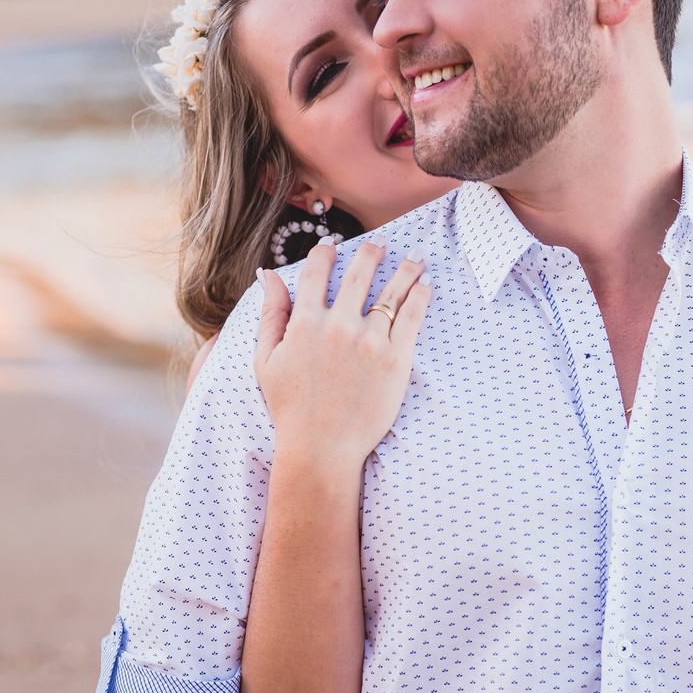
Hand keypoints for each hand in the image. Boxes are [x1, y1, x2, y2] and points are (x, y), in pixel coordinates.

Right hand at [255, 236, 432, 467]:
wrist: (322, 448)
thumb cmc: (290, 407)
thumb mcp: (266, 359)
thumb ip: (270, 313)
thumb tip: (268, 273)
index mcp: (305, 323)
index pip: (317, 272)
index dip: (325, 253)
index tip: (333, 247)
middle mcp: (338, 326)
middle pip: (359, 274)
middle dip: (371, 253)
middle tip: (380, 244)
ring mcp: (370, 341)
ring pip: (392, 292)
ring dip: (405, 269)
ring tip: (414, 257)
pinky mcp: (396, 359)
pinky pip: (413, 317)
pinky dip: (421, 295)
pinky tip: (426, 284)